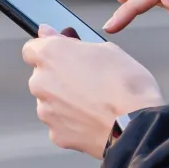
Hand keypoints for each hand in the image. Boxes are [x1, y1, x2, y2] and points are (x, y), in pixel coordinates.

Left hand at [23, 25, 163, 158]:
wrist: (136, 126)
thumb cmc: (126, 83)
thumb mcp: (106, 49)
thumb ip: (71, 41)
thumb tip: (48, 33)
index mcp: (51, 55)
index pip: (32, 48)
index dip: (49, 49)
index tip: (64, 53)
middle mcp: (41, 82)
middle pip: (41, 76)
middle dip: (58, 76)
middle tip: (88, 78)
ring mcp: (46, 110)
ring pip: (50, 101)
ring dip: (65, 99)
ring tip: (95, 101)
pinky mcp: (56, 134)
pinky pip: (60, 122)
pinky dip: (72, 120)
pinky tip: (93, 119)